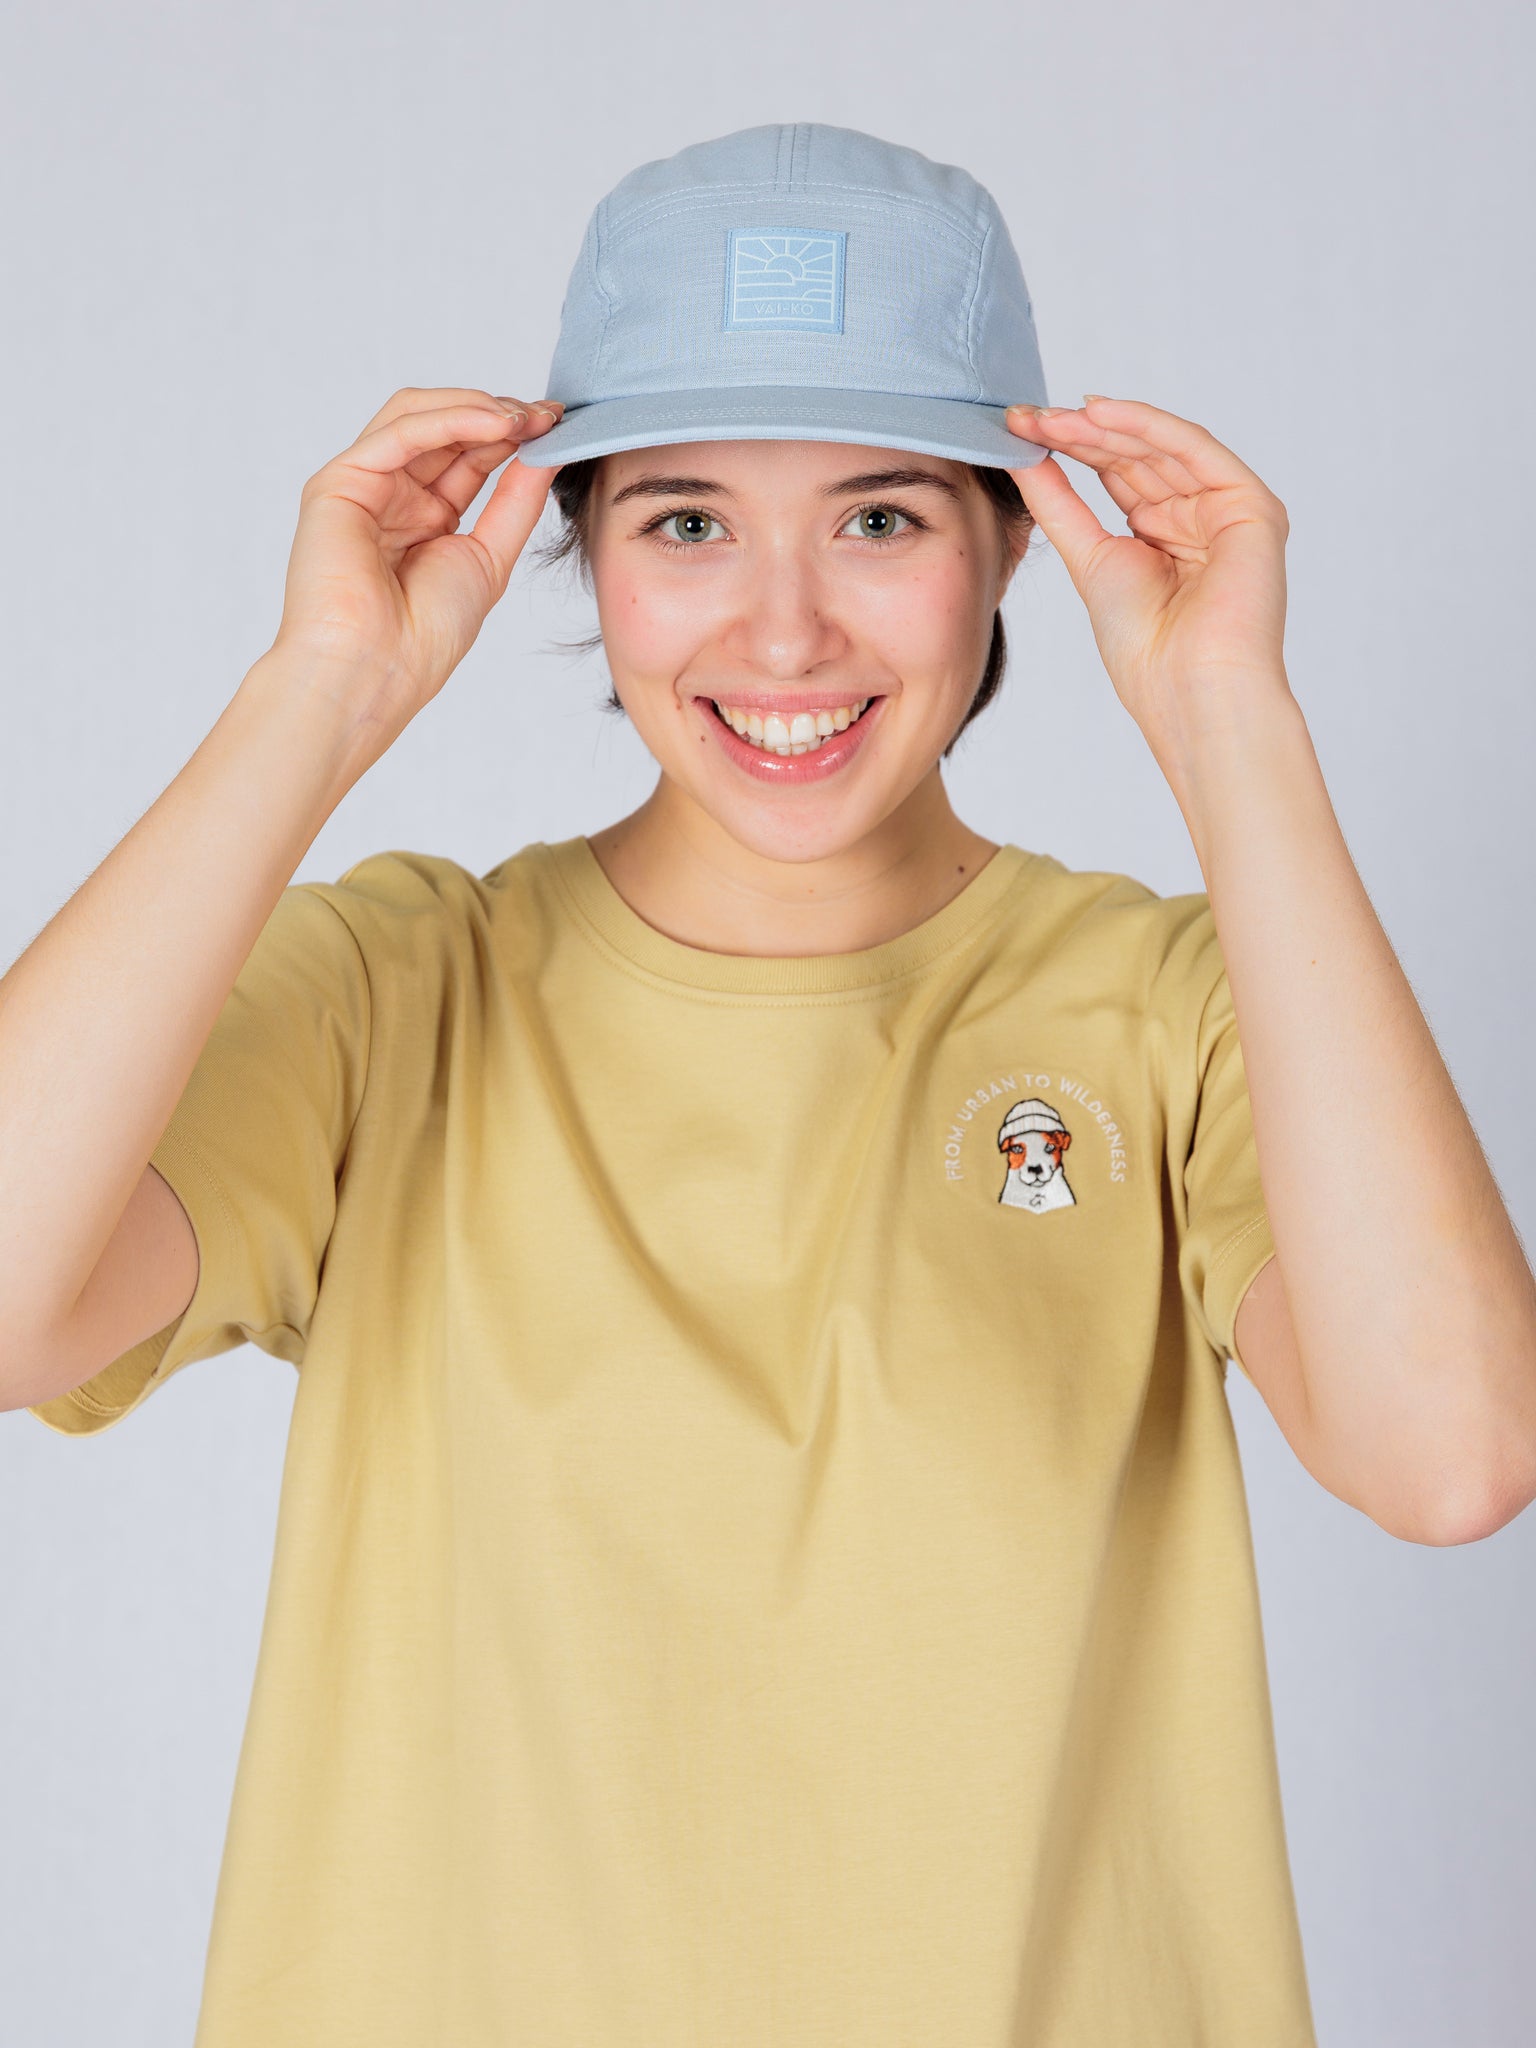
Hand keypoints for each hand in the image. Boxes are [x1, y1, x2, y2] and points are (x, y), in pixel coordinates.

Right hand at [268, 386, 562, 764]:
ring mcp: (362, 486)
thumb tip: (547, 453)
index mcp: (423, 517)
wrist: (374, 672)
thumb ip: (515, 502)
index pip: (468, 455)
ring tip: (524, 417)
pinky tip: (494, 425)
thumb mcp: (488, 558)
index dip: (513, 435)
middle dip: (500, 415)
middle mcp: (390, 496)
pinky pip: (399, 433)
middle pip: (443, 428)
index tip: (559, 424)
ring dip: (475, 409)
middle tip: (548, 414)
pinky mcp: (338, 482)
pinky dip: (449, 420)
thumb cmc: (422, 637)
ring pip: (416, 416)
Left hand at [1005, 396, 1291, 774]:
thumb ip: (1060, 504)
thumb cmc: (1145, 651)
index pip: (1118, 475)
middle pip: (1138, 457)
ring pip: (1163, 448)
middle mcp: (1200, 518)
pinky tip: (1102, 413)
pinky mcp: (1252, 506)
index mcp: (1165, 536)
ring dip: (1107, 425)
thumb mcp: (1088, 559)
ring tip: (1054, 415)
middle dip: (1082, 432)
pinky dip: (1149, 426)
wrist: (1188, 689)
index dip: (1071, 449)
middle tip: (1029, 415)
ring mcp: (1228, 510)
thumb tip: (1022, 458)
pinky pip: (1195, 449)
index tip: (1020, 428)